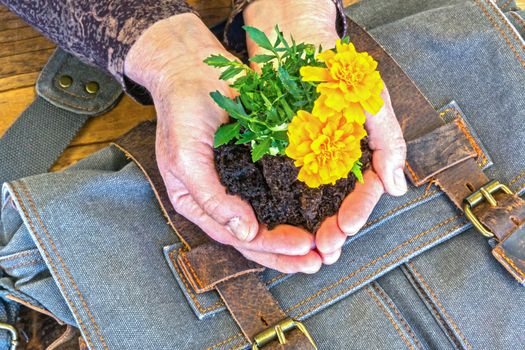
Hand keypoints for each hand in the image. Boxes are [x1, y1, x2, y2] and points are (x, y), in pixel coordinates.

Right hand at [125, 13, 321, 273]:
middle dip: (288, 250)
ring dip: (298, 230)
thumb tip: (243, 233)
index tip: (302, 247)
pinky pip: (281, 185)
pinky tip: (321, 209)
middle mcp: (222, 196)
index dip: (270, 247)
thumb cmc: (180, 111)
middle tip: (320, 258)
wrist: (192, 66)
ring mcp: (242, 178)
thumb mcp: (185, 157)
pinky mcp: (260, 160)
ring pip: (273, 214)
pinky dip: (300, 200)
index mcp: (199, 202)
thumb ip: (211, 197)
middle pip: (257, 234)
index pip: (236, 236)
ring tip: (326, 244)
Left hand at [244, 0, 407, 264]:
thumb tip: (398, 187)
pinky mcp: (283, 151)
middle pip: (337, 202)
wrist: (295, 43)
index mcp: (360, 150)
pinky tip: (281, 219)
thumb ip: (389, 143)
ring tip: (306, 244)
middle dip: (334, 228)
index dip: (358, 212)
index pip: (365, 190)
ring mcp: (308, 156)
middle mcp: (335, 158)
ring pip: (312, 200)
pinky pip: (286, 183)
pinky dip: (286, 204)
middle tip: (325, 247)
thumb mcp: (372, 103)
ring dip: (311, 224)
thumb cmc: (339, 71)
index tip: (347, 227)